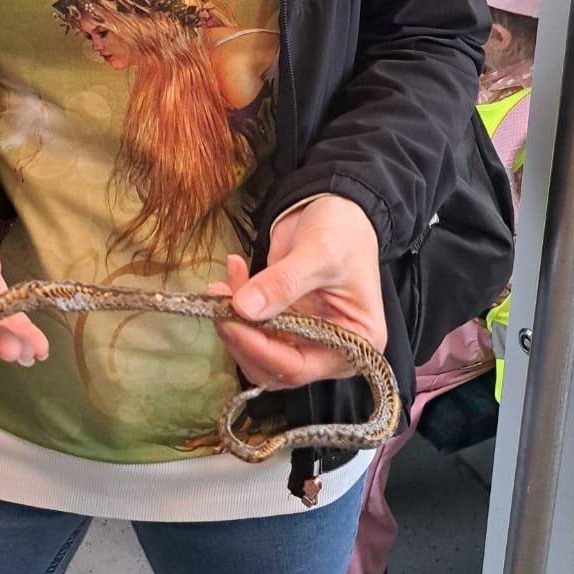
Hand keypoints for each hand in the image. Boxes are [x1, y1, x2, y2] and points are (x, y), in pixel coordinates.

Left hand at [208, 195, 386, 388]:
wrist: (337, 207)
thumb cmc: (344, 231)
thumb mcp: (319, 253)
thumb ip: (283, 283)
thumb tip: (244, 309)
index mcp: (355, 344)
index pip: (299, 367)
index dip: (259, 349)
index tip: (229, 320)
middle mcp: (330, 350)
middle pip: (273, 365)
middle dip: (241, 336)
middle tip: (218, 301)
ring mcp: (304, 337)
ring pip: (256, 348)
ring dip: (233, 320)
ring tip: (221, 284)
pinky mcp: (284, 321)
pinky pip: (252, 325)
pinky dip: (236, 302)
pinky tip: (234, 270)